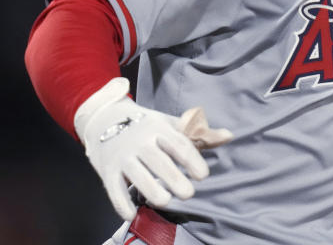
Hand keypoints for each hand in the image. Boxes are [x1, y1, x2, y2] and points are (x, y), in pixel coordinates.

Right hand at [73, 77, 232, 220]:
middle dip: (173, 177)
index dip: (192, 160)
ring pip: (137, 174)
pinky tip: (132, 213)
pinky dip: (121, 202)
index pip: (178, 144)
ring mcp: (122, 156)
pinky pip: (113, 188)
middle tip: (188, 193)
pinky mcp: (107, 170)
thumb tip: (229, 136)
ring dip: (150, 189)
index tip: (203, 175)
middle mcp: (140, 141)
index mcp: (159, 128)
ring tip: (165, 201)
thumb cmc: (146, 125)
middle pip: (158, 160)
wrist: (104, 118)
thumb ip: (200, 134)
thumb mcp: (171, 125)